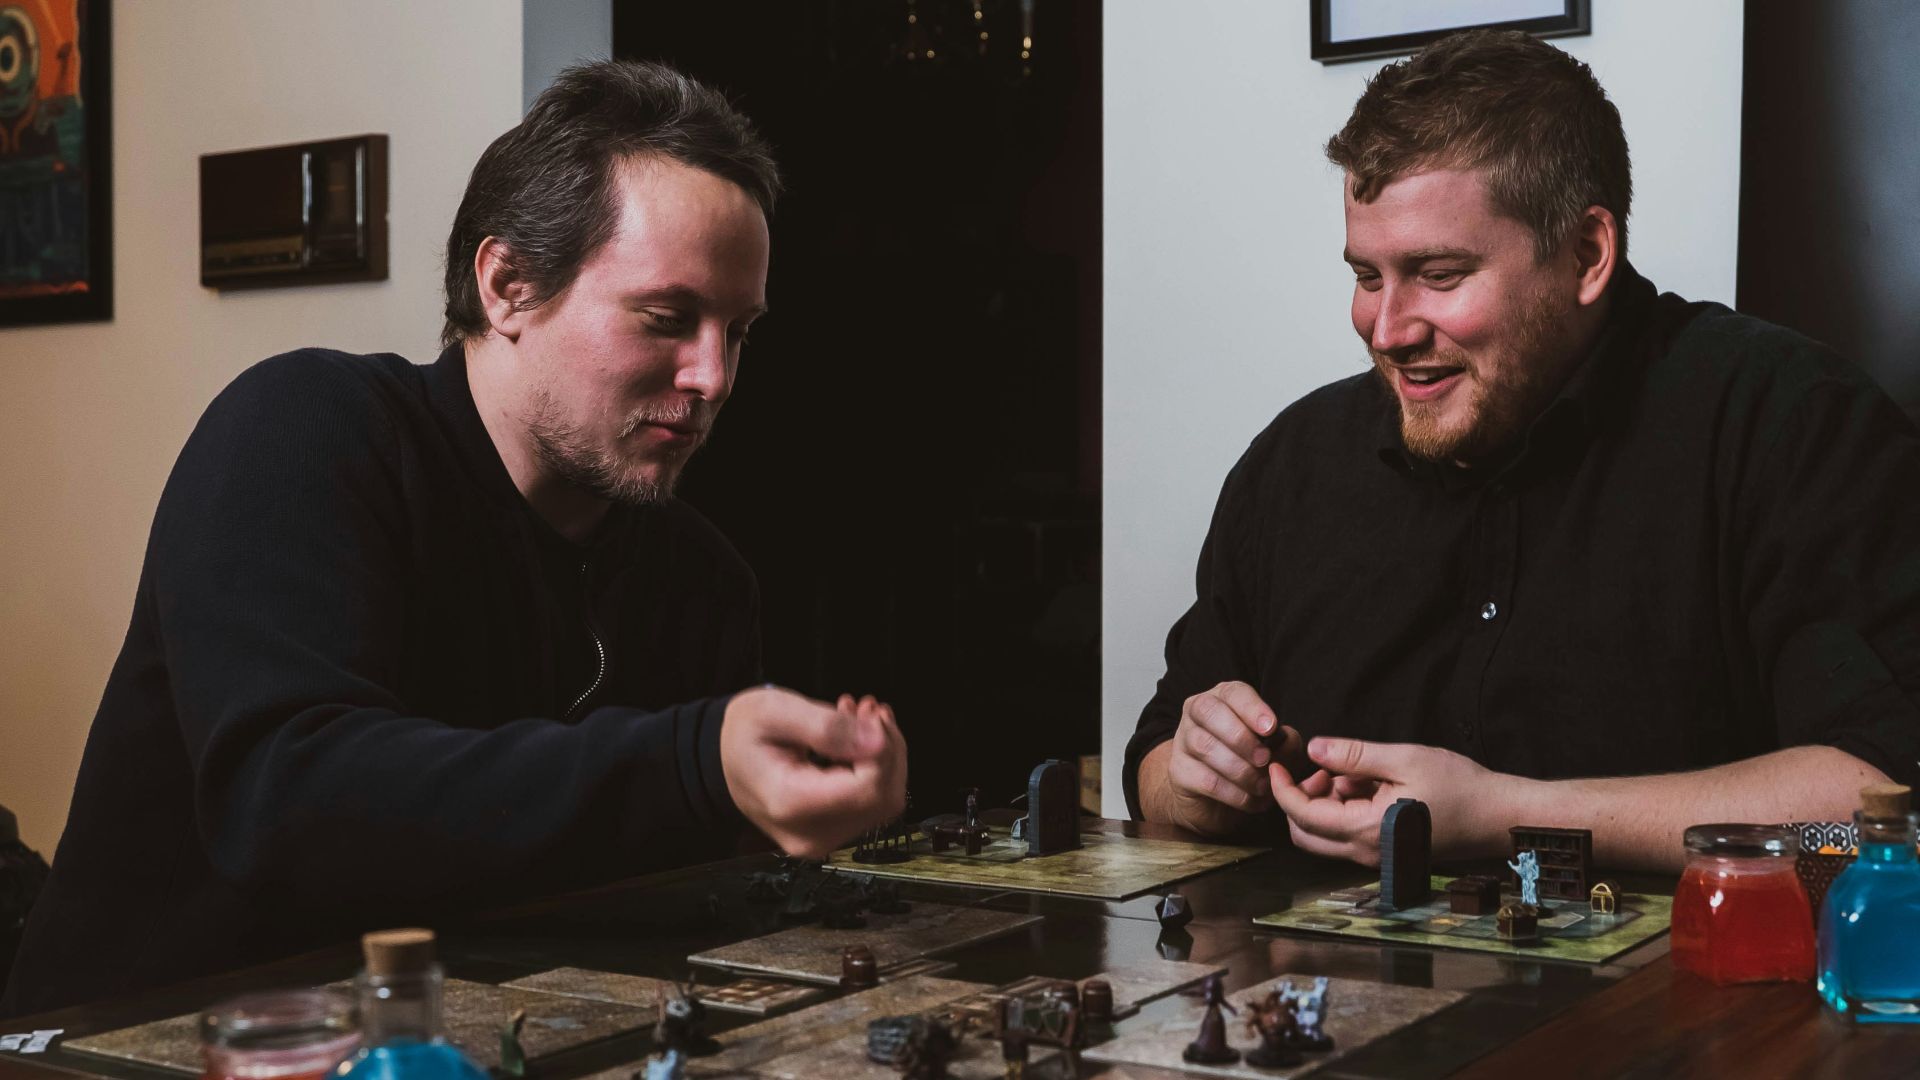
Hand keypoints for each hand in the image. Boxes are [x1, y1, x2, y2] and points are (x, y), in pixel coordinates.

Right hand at [720, 686, 907, 858]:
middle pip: (882, 798)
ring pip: (884, 801)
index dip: (882, 749)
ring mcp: (821, 838)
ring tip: (858, 718)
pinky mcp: (830, 833)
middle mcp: (808, 833)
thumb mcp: (775, 711)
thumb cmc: (743, 735)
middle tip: (864, 708)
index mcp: (790, 803)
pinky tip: (857, 741)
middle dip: (886, 748)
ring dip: (883, 756)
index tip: (867, 713)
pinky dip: (874, 768)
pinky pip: (872, 804)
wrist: (723, 759)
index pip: (867, 789)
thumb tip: (877, 741)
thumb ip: (826, 726)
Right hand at [1145, 681, 1305, 836]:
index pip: (1233, 692)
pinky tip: (1250, 799)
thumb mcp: (1274, 747)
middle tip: (1264, 759)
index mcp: (1223, 698)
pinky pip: (1205, 779)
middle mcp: (1198, 713)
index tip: (1271, 728)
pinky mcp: (1179, 771)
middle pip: (1209, 712)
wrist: (1215, 798)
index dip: (1252, 708)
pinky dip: (1233, 792)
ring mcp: (1183, 740)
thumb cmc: (1248, 761)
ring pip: (1205, 746)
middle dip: (1241, 737)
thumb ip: (1286, 741)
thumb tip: (1286, 741)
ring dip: (1240, 769)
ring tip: (1262, 785)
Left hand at [1268, 736, 1498, 865]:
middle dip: (1300, 799)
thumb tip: (1313, 749)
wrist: (1497, 816)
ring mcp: (1376, 857)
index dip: (1282, 788)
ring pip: (1324, 838)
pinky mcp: (1386, 854)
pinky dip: (1343, 812)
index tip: (1275, 763)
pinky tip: (1368, 786)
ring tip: (1352, 773)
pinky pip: (1347, 837)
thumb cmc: (1459, 786)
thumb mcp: (1404, 759)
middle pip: (1305, 834)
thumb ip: (1355, 756)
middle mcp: (1366, 853)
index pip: (1302, 815)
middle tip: (1320, 769)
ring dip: (1323, 805)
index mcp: (1366, 830)